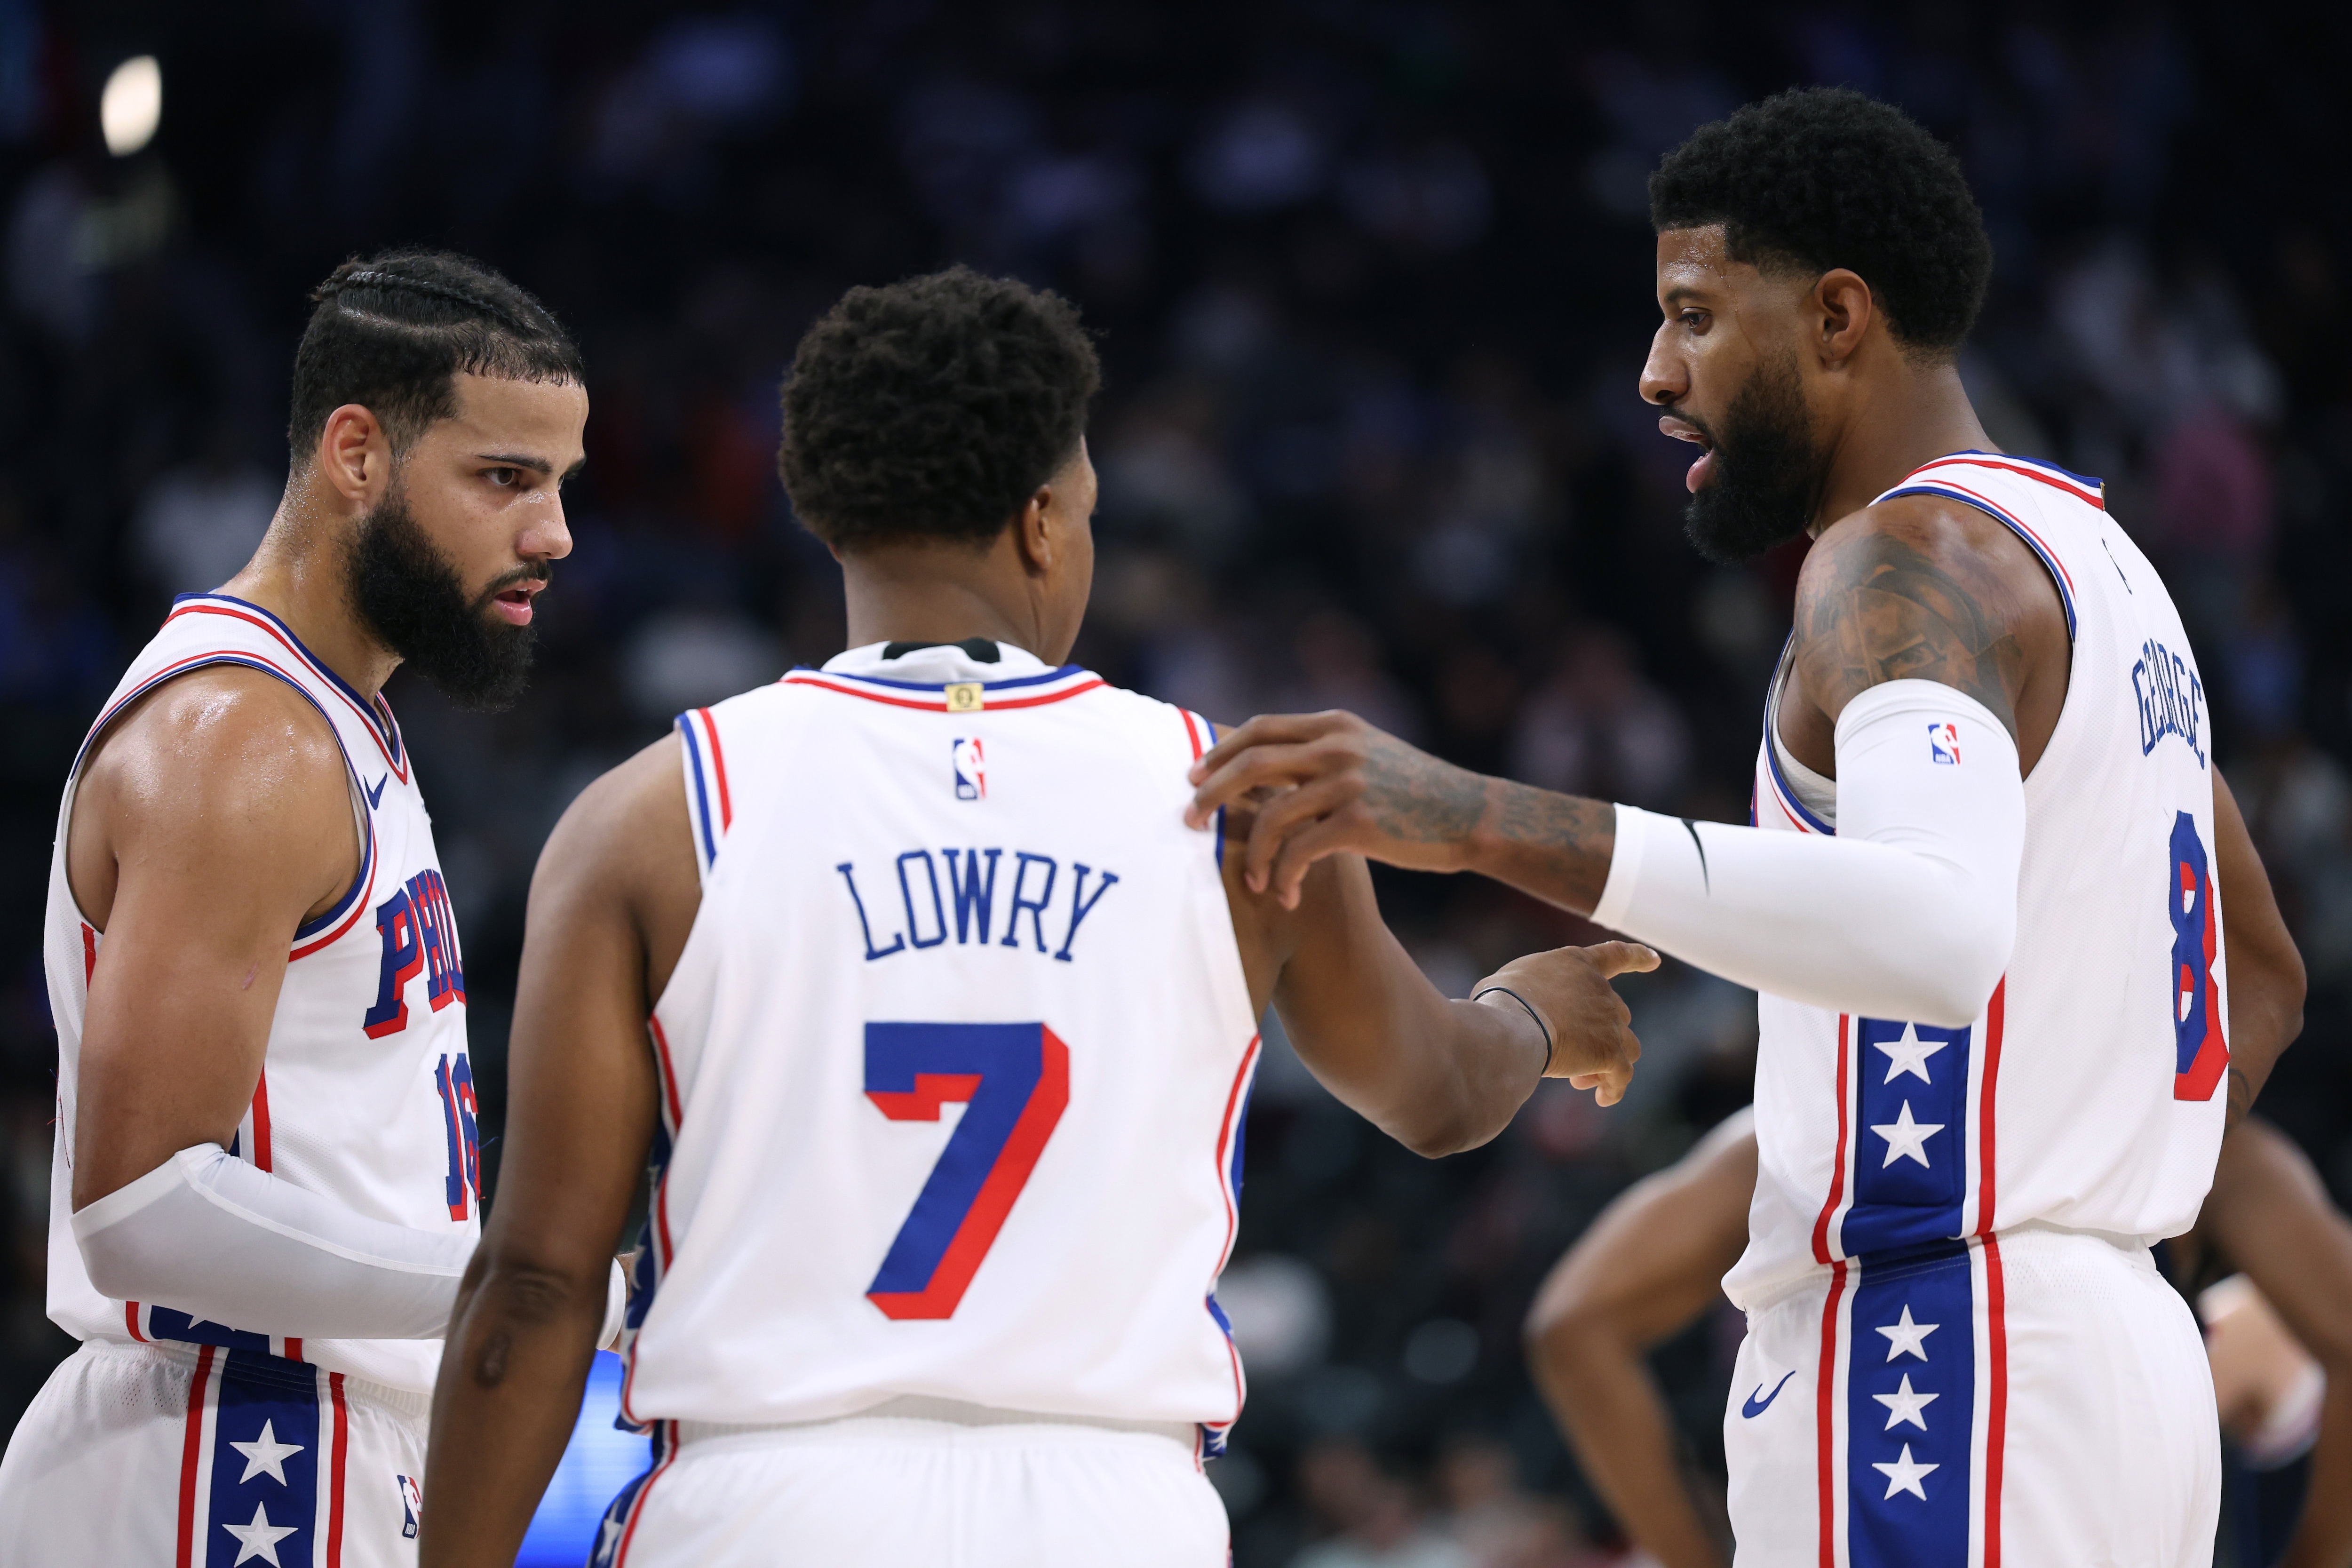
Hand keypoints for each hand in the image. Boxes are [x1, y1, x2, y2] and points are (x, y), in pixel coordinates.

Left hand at [1186, 711, 1488, 907]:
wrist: (1474, 816)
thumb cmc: (1417, 794)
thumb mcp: (1370, 755)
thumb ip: (1323, 753)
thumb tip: (1266, 767)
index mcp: (1336, 725)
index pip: (1262, 729)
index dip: (1221, 751)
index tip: (1194, 775)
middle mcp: (1338, 746)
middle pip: (1251, 763)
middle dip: (1211, 793)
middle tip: (1188, 820)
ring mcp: (1348, 782)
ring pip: (1270, 816)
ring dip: (1251, 854)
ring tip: (1250, 882)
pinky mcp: (1359, 822)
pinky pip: (1298, 852)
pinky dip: (1283, 877)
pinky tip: (1286, 897)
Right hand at [1475, 941, 1657, 1106]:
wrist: (1512, 1026)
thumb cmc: (1500, 1002)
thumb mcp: (1512, 981)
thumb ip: (1529, 989)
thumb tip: (1519, 1004)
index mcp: (1577, 963)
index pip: (1616, 954)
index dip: (1638, 957)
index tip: (1655, 960)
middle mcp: (1600, 990)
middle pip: (1618, 1014)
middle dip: (1598, 1037)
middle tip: (1571, 1058)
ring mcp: (1609, 1022)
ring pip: (1627, 1046)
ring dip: (1609, 1063)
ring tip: (1581, 1081)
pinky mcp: (1610, 1053)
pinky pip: (1621, 1076)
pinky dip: (1613, 1088)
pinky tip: (1601, 1099)